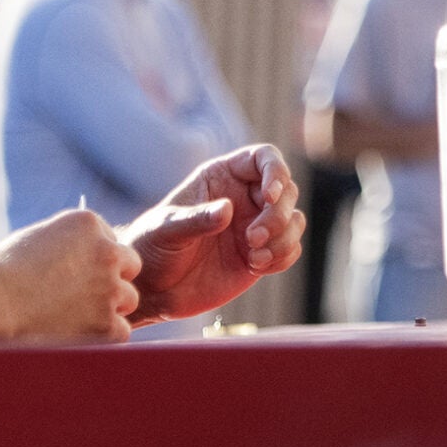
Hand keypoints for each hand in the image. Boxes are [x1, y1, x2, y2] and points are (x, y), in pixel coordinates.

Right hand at [0, 207, 141, 341]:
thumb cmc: (3, 272)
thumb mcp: (41, 238)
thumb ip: (73, 244)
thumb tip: (94, 258)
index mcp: (88, 222)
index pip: (109, 241)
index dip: (90, 260)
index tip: (66, 272)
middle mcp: (107, 251)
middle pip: (129, 265)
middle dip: (110, 279)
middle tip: (77, 296)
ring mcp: (110, 287)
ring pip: (129, 298)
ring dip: (108, 307)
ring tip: (71, 315)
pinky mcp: (107, 323)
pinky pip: (121, 330)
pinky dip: (103, 336)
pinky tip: (76, 333)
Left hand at [124, 145, 307, 324]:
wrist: (153, 289)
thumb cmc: (153, 248)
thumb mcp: (167, 230)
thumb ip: (196, 219)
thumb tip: (227, 210)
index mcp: (222, 177)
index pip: (263, 158)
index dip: (276, 171)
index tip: (271, 195)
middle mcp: (244, 197)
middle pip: (287, 190)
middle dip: (279, 214)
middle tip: (253, 238)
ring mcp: (255, 226)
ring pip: (294, 220)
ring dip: (284, 238)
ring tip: (254, 257)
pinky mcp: (261, 254)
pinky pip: (290, 248)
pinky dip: (282, 257)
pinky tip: (256, 267)